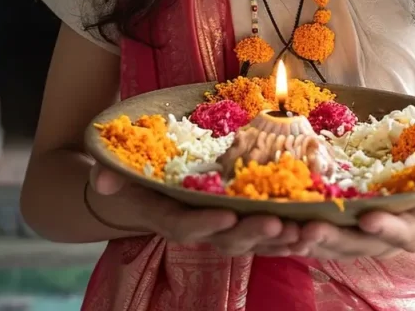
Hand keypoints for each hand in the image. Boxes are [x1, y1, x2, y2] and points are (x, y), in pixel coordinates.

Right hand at [90, 165, 300, 254]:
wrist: (142, 195)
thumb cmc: (134, 176)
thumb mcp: (119, 173)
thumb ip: (110, 176)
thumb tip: (99, 180)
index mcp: (170, 217)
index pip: (187, 225)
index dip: (206, 223)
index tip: (227, 215)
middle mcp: (199, 228)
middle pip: (228, 239)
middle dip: (254, 233)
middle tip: (280, 224)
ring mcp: (222, 229)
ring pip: (253, 241)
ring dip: (280, 240)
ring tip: (306, 232)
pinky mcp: (241, 222)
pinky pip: (266, 233)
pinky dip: (290, 234)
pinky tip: (315, 229)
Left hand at [291, 166, 414, 261]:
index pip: (402, 234)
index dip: (386, 228)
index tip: (369, 218)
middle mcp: (384, 236)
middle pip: (355, 243)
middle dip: (331, 237)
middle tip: (307, 227)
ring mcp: (358, 232)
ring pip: (328, 239)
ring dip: (304, 236)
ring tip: (280, 226)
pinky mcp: (340, 222)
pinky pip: (314, 227)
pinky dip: (293, 226)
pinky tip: (270, 215)